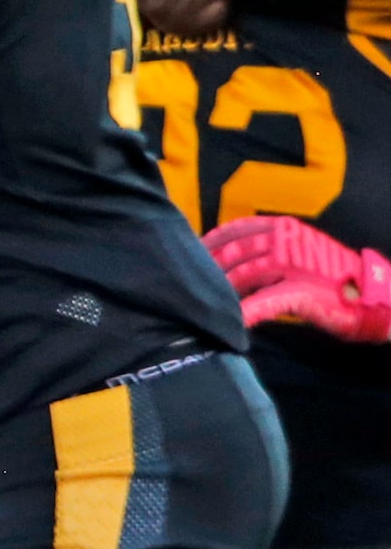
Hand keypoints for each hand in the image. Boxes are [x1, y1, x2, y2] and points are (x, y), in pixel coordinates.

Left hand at [206, 214, 390, 341]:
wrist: (364, 294)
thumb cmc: (323, 275)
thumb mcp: (293, 251)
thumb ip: (261, 249)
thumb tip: (223, 256)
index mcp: (282, 227)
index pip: (235, 230)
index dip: (209, 243)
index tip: (188, 254)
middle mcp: (286, 239)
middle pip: (233, 254)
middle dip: (207, 269)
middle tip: (185, 284)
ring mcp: (293, 264)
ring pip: (242, 275)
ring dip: (219, 291)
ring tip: (200, 303)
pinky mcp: (299, 290)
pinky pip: (263, 301)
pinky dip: (244, 312)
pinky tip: (229, 321)